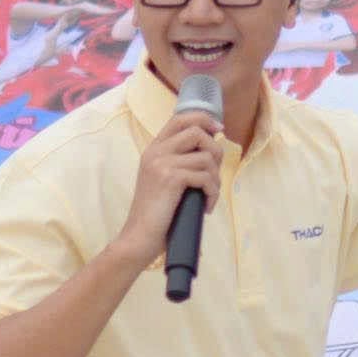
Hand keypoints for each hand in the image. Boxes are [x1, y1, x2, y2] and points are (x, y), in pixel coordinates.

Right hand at [113, 107, 223, 266]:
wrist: (139, 238)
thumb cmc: (157, 213)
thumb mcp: (165, 180)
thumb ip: (180, 161)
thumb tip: (212, 146)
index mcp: (154, 150)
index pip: (180, 118)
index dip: (203, 119)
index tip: (219, 130)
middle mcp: (156, 152)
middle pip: (197, 131)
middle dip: (215, 151)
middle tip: (213, 175)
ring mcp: (162, 163)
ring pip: (207, 157)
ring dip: (216, 179)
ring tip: (208, 195)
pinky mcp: (171, 178)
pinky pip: (206, 177)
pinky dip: (212, 193)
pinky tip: (206, 206)